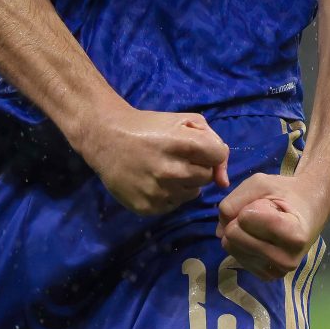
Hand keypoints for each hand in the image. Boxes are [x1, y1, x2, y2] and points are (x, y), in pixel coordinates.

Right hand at [73, 105, 230, 215]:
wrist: (106, 138)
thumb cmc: (148, 126)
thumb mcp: (183, 120)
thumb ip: (212, 141)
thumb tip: (223, 180)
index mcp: (183, 144)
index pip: (218, 156)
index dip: (210, 152)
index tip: (196, 148)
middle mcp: (173, 171)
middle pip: (206, 177)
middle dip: (197, 167)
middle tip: (177, 158)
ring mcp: (160, 192)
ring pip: (192, 193)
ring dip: (184, 183)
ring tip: (164, 170)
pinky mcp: (148, 208)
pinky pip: (173, 205)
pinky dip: (169, 195)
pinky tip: (154, 181)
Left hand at [217, 172, 328, 279]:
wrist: (308, 210)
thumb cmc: (286, 193)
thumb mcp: (260, 183)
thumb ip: (234, 199)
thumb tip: (220, 229)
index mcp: (294, 234)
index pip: (245, 218)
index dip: (249, 205)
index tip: (269, 204)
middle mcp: (287, 259)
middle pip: (233, 235)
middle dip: (240, 219)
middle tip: (262, 214)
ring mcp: (277, 271)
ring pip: (230, 247)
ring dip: (240, 231)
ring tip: (262, 225)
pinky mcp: (266, 276)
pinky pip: (234, 256)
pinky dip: (241, 243)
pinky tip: (260, 238)